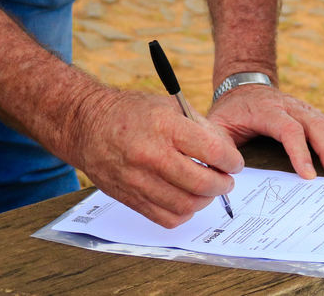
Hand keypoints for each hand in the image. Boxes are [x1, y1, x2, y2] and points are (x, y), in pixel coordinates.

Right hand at [67, 89, 244, 227]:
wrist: (88, 125)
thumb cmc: (132, 113)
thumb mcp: (169, 106)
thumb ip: (201, 128)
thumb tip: (227, 153)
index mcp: (164, 126)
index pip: (211, 150)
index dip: (231, 161)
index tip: (234, 163)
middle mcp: (151, 155)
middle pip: (201, 182)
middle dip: (222, 184)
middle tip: (226, 180)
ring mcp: (138, 179)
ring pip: (186, 205)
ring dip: (205, 200)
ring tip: (207, 190)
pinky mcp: (129, 198)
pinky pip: (166, 218)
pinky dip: (183, 212)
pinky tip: (186, 200)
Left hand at [208, 85, 323, 178]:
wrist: (243, 85)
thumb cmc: (231, 112)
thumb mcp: (217, 126)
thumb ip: (219, 147)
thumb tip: (224, 172)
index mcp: (266, 110)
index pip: (288, 129)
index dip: (300, 152)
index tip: (308, 176)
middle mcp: (290, 106)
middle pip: (315, 125)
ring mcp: (304, 109)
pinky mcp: (312, 114)